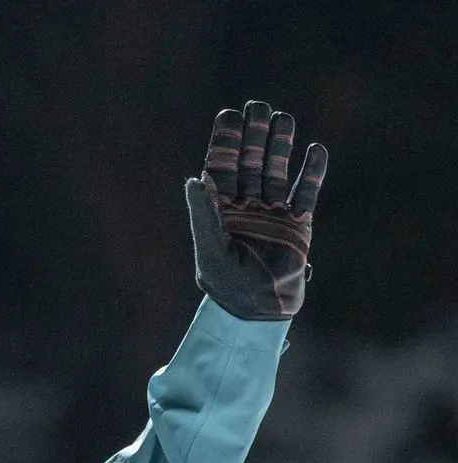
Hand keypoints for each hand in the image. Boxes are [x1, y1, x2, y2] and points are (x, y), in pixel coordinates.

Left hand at [185, 100, 327, 319]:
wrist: (257, 311)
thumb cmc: (226, 284)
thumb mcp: (210, 248)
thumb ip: (203, 214)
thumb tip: (193, 179)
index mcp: (220, 209)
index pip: (221, 167)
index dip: (225, 141)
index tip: (229, 115)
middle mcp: (246, 206)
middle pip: (250, 162)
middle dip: (254, 135)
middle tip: (258, 105)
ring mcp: (273, 213)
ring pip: (277, 171)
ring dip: (280, 146)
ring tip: (284, 118)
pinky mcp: (298, 225)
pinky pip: (306, 193)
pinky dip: (312, 173)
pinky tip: (315, 150)